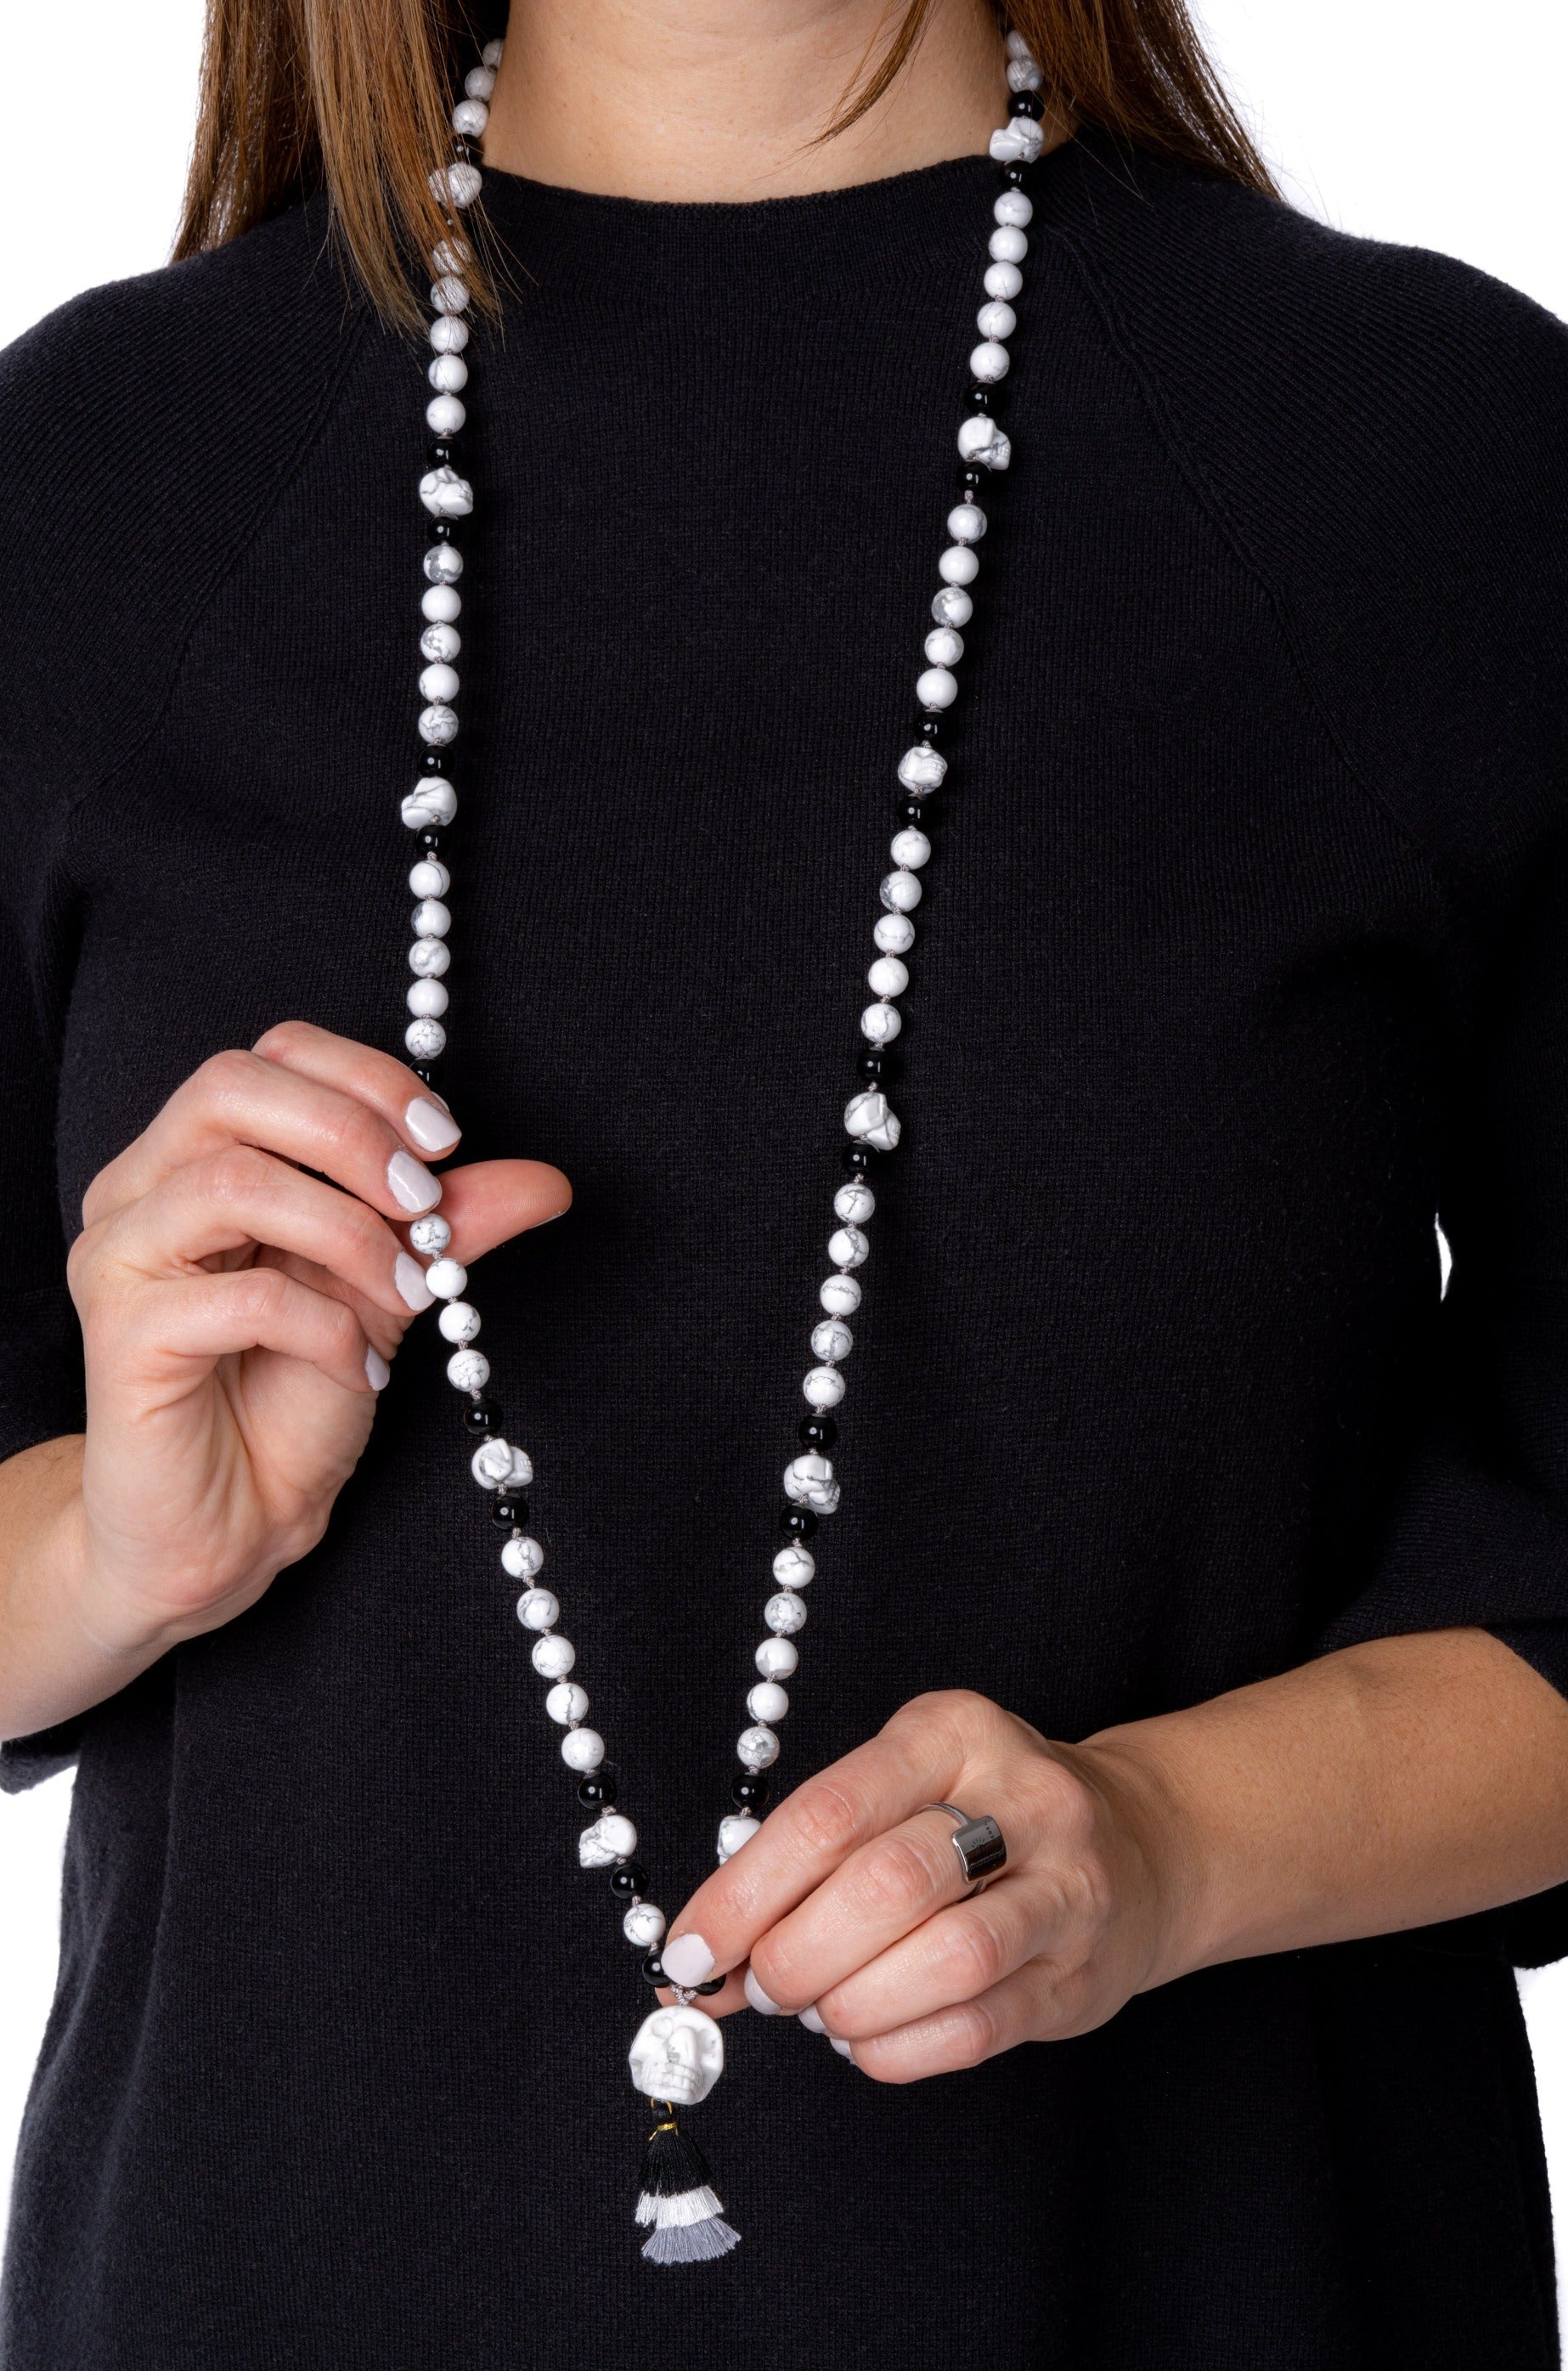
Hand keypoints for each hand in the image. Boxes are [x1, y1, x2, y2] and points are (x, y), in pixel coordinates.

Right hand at [63, 1020, 568, 1658]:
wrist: (235, 1524)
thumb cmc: (294, 1398)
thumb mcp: (390, 1290)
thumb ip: (451, 1227)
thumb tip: (546, 1181)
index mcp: (194, 1155)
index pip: (270, 1055)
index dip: (365, 1080)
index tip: (445, 1141)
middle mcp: (139, 1188)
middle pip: (232, 1087)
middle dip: (352, 1134)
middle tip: (426, 1206)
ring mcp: (119, 1258)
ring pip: (232, 1181)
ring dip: (348, 1231)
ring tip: (409, 1292)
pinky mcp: (122, 1337)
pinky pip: (237, 1298)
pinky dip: (324, 1324)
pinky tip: (359, 1365)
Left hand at [657, 1689, 1186, 2081]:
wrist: (1137, 1849)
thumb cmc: (981, 1818)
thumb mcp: (900, 1790)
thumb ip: (806, 1860)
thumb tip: (699, 1955)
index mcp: (953, 1732)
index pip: (830, 1813)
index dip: (745, 1893)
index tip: (692, 1947)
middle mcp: (1021, 1799)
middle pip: (885, 1886)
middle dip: (797, 1953)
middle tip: (763, 1984)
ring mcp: (1064, 1889)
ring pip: (943, 1961)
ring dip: (850, 2004)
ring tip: (820, 2008)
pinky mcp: (1078, 1977)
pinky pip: (973, 2030)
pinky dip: (895, 2047)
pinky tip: (866, 2038)